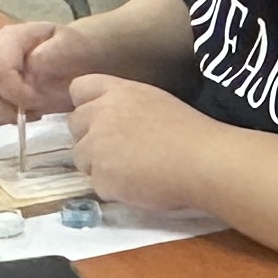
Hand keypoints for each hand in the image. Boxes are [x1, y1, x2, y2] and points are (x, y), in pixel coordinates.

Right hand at [0, 21, 80, 127]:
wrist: (70, 56)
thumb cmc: (72, 53)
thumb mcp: (73, 47)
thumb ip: (55, 54)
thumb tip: (33, 66)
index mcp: (8, 39)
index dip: (16, 95)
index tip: (39, 104)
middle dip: (9, 111)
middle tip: (35, 112)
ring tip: (24, 113)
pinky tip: (2, 117)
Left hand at [60, 74, 219, 214]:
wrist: (203, 162)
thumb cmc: (191, 133)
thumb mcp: (155, 103)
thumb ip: (127, 107)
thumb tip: (116, 124)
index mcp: (118, 92)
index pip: (79, 89)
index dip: (86, 105)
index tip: (100, 119)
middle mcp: (100, 114)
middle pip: (74, 125)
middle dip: (90, 138)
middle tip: (120, 151)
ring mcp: (96, 146)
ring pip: (81, 158)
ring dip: (99, 165)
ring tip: (133, 171)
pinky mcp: (101, 176)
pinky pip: (97, 184)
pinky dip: (114, 188)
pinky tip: (139, 186)